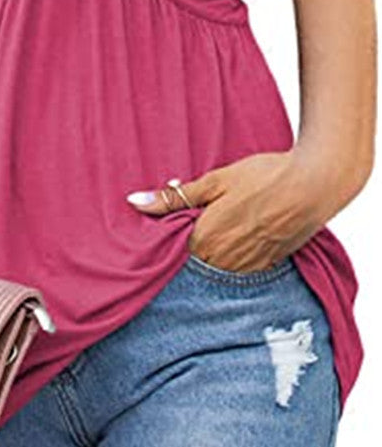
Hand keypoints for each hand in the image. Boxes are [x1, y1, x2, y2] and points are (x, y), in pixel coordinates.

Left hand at [126, 148, 329, 272]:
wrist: (313, 184)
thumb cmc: (264, 177)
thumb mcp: (215, 181)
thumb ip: (175, 197)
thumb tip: (134, 202)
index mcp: (204, 241)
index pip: (170, 252)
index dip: (165, 238)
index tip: (159, 229)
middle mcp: (222, 262)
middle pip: (191, 263)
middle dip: (185, 247)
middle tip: (188, 226)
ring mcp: (246, 267)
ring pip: (215, 268)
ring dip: (209, 254)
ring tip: (216, 228)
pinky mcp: (266, 266)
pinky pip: (239, 269)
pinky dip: (232, 257)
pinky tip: (236, 236)